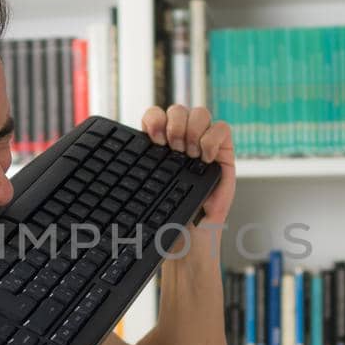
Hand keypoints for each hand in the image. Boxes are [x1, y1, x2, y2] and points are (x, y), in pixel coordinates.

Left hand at [141, 104, 236, 226]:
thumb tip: (121, 161)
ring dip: (193, 131)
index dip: (154, 119)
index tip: (154, 139)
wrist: (192, 235)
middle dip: (175, 126)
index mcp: (160, 144)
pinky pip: (222, 128)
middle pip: (178, 109)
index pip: (156, 114)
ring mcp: (204, 144)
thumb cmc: (170, 215)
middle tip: (174, 150)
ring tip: (190, 155)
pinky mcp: (224, 152)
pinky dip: (212, 140)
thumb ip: (140, 171)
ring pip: (200, 112)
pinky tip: (206, 159)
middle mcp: (182, 140)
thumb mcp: (148, 189)